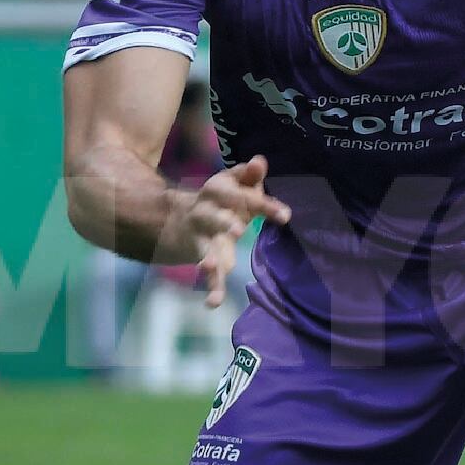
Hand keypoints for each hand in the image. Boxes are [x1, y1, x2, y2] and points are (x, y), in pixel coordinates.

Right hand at [172, 155, 290, 306]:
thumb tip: (260, 160)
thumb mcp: (236, 185)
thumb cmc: (224, 200)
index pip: (242, 195)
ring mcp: (202, 237)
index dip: (262, 203)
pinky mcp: (202, 257)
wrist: (179, 218)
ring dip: (208, 257)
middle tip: (239, 229)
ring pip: (204, 248)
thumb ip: (250, 176)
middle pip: (216, 218)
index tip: (286, 216)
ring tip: (208, 267)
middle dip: (224, 223)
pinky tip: (213, 303)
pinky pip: (208, 274)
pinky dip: (211, 288)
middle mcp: (206, 213)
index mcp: (218, 191)